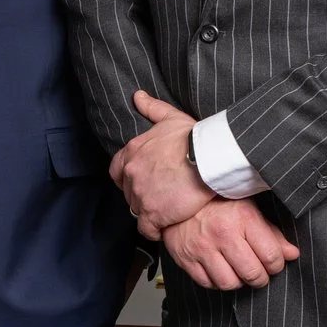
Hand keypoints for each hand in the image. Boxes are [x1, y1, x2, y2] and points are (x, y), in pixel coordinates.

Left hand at [111, 92, 214, 234]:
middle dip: (141, 196)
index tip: (142, 181)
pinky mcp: (152, 214)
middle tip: (161, 197)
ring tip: (167, 211)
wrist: (209, 158)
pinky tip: (165, 227)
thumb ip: (152, 108)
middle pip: (128, 192)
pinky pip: (146, 229)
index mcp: (133, 152)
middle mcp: (131, 173)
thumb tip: (137, 96)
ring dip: (149, 212)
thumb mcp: (171, 117)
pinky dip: (154, 230)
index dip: (127, 178)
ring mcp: (140, 195)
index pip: (117, 170)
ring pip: (137, 211)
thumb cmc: (194, 137)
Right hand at [160, 199, 297, 291]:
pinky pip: (208, 284)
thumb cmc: (218, 203)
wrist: (179, 198)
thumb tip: (292, 254)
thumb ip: (271, 233)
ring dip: (238, 282)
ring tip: (239, 272)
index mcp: (243, 218)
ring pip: (230, 283)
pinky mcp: (186, 259)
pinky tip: (220, 270)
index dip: (277, 265)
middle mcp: (223, 233)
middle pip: (252, 273)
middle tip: (259, 272)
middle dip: (260, 278)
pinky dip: (217, 282)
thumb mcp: (249, 209)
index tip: (274, 263)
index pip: (271, 256)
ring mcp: (202, 248)